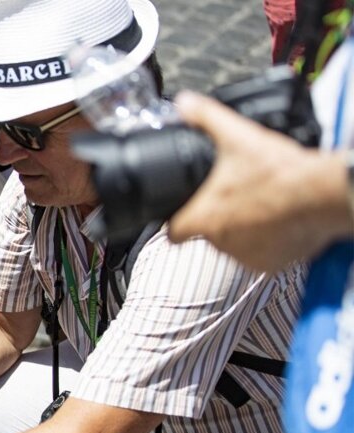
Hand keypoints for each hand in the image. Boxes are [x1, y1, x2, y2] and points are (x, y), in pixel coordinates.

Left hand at [168, 91, 352, 271]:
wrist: (323, 194)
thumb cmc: (280, 172)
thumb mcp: (238, 137)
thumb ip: (206, 118)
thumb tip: (185, 104)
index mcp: (204, 217)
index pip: (173, 233)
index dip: (175, 224)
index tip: (180, 218)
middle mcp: (221, 242)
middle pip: (208, 234)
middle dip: (219, 218)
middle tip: (238, 198)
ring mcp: (246, 256)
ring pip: (235, 244)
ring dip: (243, 229)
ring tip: (260, 205)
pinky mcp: (271, 264)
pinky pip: (262, 255)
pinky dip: (267, 241)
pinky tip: (277, 220)